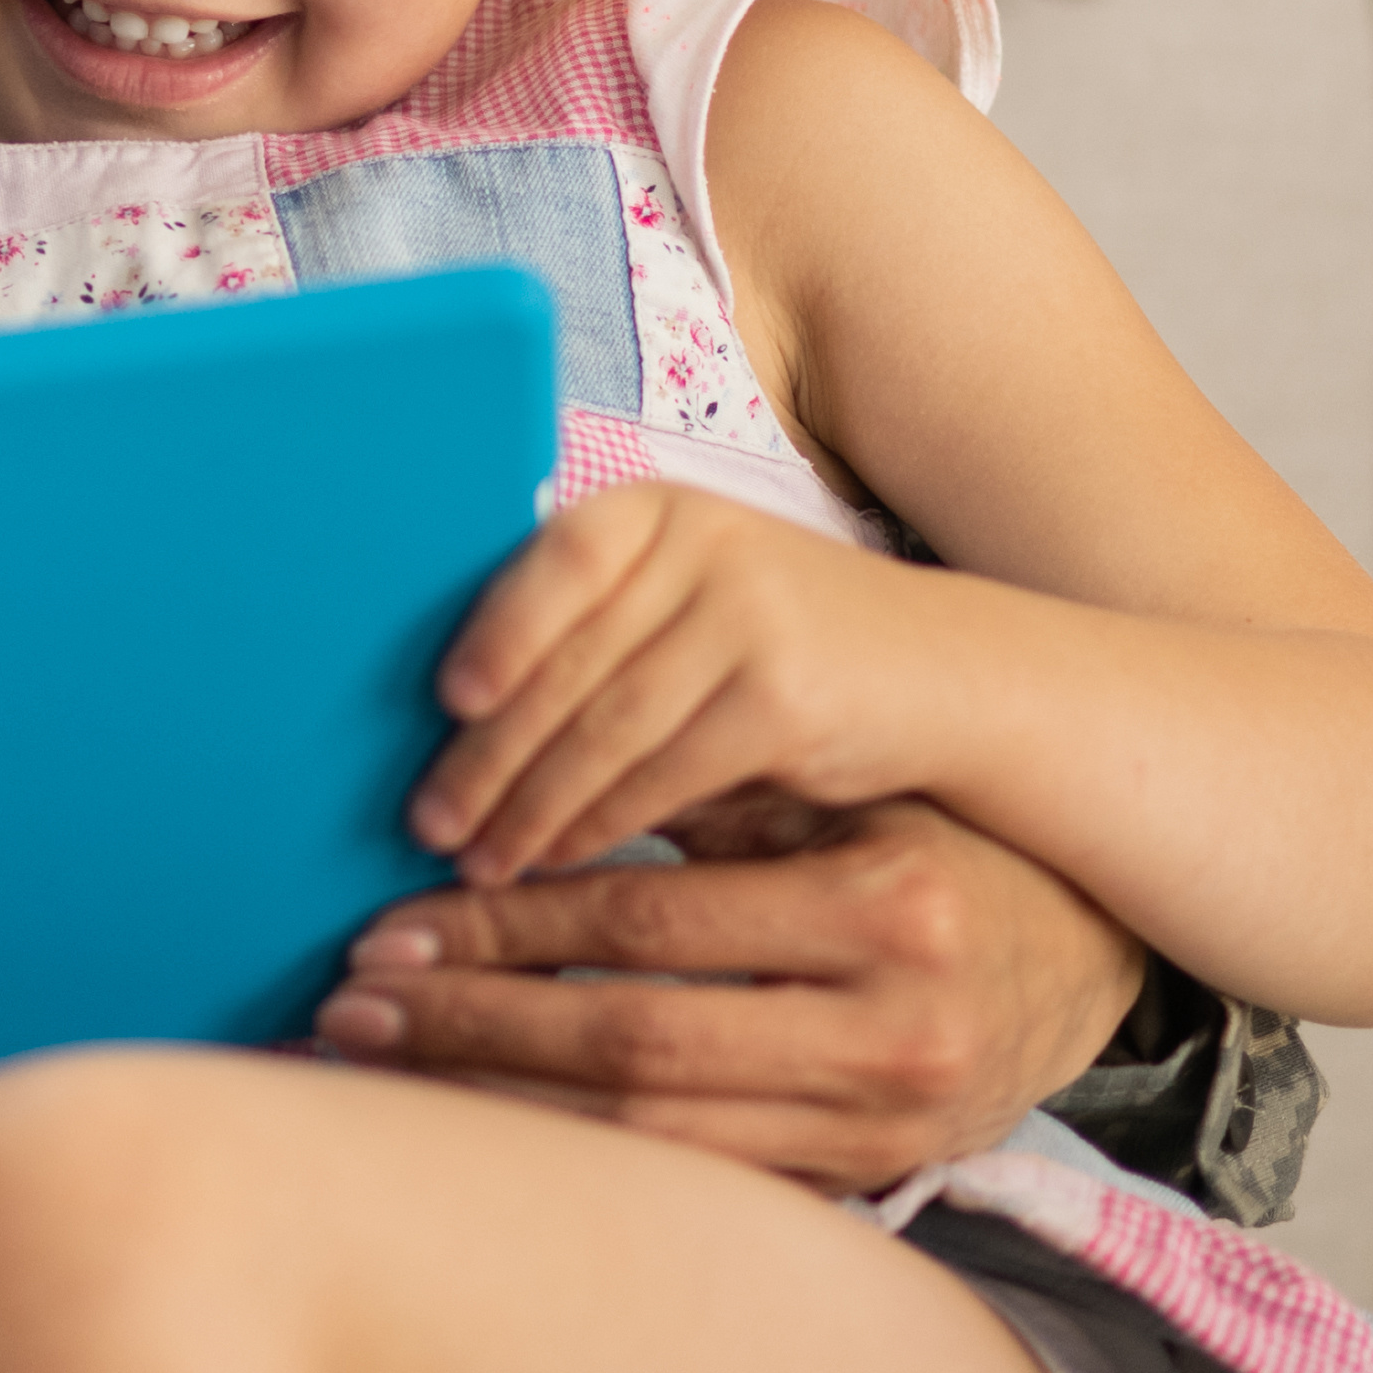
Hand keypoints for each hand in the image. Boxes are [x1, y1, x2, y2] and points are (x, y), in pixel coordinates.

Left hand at [306, 791, 1150, 1191]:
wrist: (1086, 951)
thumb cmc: (933, 841)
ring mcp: (887, 1127)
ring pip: (652, 1136)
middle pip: (632, 1043)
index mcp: (888, 908)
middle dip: (474, 1024)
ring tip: (387, 1066)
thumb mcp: (841, 797)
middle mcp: (895, 1033)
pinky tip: (486, 1125)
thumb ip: (701, 796)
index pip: (645, 924)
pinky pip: (698, 1181)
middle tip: (350, 1002)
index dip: (505, 925)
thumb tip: (504, 795)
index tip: (389, 921)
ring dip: (502, 1102)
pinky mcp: (873, 1181)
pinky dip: (579, 1156)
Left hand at [407, 481, 929, 884]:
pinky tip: (559, 862)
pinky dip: (601, 823)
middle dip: (486, 752)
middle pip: (568, 659)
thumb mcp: (690, 604)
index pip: (553, 562)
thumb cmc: (781, 648)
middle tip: (426, 823)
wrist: (947, 674)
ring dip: (531, 803)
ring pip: (606, 724)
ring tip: (478, 860)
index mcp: (657, 511)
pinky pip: (664, 771)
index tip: (441, 704)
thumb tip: (454, 722)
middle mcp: (702, 546)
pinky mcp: (783, 698)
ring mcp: (748, 617)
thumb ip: (598, 632)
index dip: (494, 632)